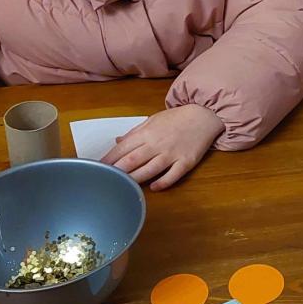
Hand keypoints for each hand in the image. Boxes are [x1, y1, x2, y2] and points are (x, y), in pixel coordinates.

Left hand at [101, 105, 224, 190]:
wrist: (204, 115)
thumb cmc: (176, 118)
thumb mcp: (152, 120)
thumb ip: (134, 133)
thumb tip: (117, 142)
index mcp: (146, 133)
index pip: (122, 148)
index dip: (108, 160)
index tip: (98, 169)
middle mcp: (157, 144)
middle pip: (132, 161)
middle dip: (117, 172)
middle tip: (105, 181)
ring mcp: (172, 154)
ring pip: (149, 170)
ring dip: (135, 180)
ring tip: (123, 187)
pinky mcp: (186, 162)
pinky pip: (172, 175)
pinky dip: (162, 183)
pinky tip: (154, 188)